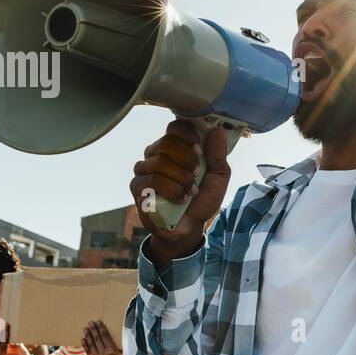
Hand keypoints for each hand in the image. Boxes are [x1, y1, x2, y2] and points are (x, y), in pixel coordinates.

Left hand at [82, 320, 123, 354]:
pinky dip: (85, 345)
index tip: (98, 322)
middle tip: (90, 323)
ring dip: (88, 336)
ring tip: (86, 329)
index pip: (105, 336)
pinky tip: (83, 339)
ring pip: (91, 345)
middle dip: (93, 330)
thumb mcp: (123, 353)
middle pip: (97, 339)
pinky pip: (88, 352)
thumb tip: (110, 334)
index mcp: (112, 351)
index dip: (101, 328)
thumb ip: (116, 345)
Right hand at [130, 120, 230, 261]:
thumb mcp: (218, 178)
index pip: (175, 128)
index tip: (200, 150)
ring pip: (159, 162)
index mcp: (176, 147)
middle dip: (186, 159)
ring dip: (181, 179)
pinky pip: (153, 181)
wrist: (189, 226)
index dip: (187, 135)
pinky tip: (180, 200)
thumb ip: (218, 155)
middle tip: (196, 174)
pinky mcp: (137, 187)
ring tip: (190, 192)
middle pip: (166, 142)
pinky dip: (172, 191)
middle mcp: (156, 154)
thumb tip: (217, 130)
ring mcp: (144, 169)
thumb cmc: (202, 199)